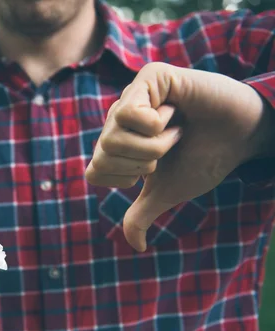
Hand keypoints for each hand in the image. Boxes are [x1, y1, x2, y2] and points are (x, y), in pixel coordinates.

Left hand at [85, 62, 273, 251]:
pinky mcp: (149, 76)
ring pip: (113, 136)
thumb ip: (141, 215)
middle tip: (168, 147)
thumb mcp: (167, 191)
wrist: (243, 137)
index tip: (153, 169)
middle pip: (103, 154)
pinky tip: (176, 111)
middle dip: (143, 161)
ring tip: (174, 130)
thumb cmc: (203, 159)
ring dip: (154, 144)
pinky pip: (129, 113)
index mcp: (116, 144)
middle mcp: (117, 119)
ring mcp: (132, 95)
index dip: (125, 178)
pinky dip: (157, 124)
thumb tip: (135, 246)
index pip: (94, 172)